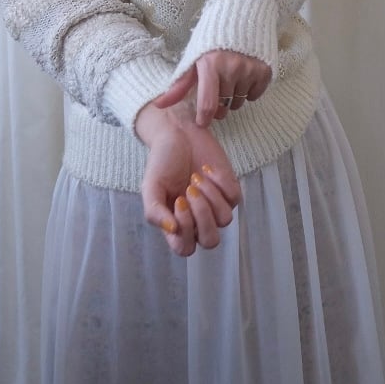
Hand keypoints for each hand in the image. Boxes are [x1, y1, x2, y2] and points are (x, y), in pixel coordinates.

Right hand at [136, 101, 241, 256]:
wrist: (177, 134)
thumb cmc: (162, 163)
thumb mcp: (150, 187)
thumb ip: (154, 211)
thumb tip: (171, 230)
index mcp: (177, 225)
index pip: (185, 248)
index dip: (185, 231)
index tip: (178, 201)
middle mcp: (198, 221)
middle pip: (210, 241)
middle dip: (202, 217)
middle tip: (190, 191)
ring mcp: (216, 207)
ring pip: (224, 220)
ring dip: (210, 196)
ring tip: (196, 176)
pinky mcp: (230, 190)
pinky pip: (234, 198)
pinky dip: (220, 182)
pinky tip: (207, 169)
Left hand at [150, 50, 271, 126]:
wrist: (239, 17)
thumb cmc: (211, 41)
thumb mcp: (193, 60)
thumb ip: (179, 85)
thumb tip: (158, 105)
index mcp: (210, 66)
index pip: (208, 103)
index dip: (204, 118)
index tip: (202, 122)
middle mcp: (231, 68)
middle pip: (224, 106)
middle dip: (219, 106)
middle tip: (216, 94)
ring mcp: (250, 69)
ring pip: (240, 102)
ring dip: (233, 98)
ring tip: (230, 82)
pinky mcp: (265, 70)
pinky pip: (255, 95)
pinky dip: (249, 92)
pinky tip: (244, 78)